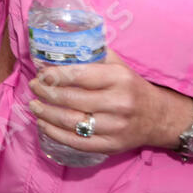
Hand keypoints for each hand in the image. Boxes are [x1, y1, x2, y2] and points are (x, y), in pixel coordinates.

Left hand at [26, 48, 190, 156]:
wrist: (159, 117)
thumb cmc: (132, 87)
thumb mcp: (119, 65)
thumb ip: (93, 55)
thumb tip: (61, 47)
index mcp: (119, 78)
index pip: (79, 75)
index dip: (55, 75)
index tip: (41, 74)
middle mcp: (118, 103)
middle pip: (71, 99)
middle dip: (46, 93)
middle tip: (34, 87)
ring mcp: (115, 127)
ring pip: (71, 122)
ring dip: (46, 114)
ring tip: (34, 105)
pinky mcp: (111, 146)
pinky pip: (76, 142)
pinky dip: (55, 134)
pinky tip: (43, 124)